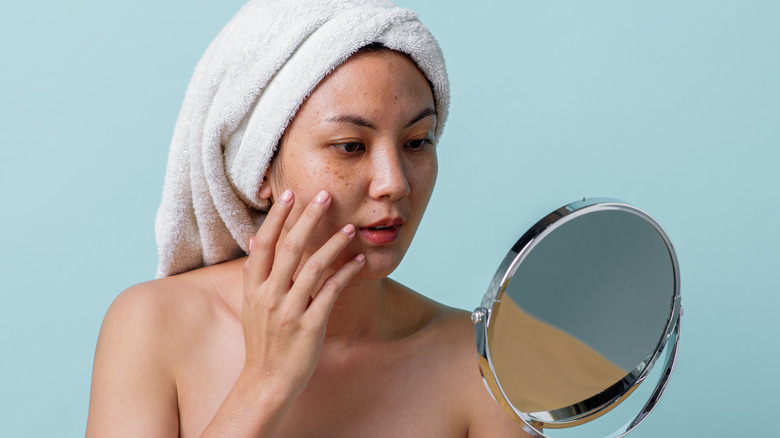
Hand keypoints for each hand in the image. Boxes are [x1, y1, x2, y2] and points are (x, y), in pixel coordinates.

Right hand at [241, 189, 364, 399]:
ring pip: (314, 267)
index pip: (264, 244)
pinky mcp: (309, 325)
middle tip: (325, 195)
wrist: (266, 381)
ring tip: (350, 227)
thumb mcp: (251, 306)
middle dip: (309, 218)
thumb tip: (255, 240)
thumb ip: (255, 274)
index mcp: (253, 288)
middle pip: (290, 247)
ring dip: (334, 243)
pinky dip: (346, 273)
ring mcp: (289, 311)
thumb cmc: (262, 341)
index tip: (289, 195)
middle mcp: (269, 296)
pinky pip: (331, 292)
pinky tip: (359, 260)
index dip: (277, 218)